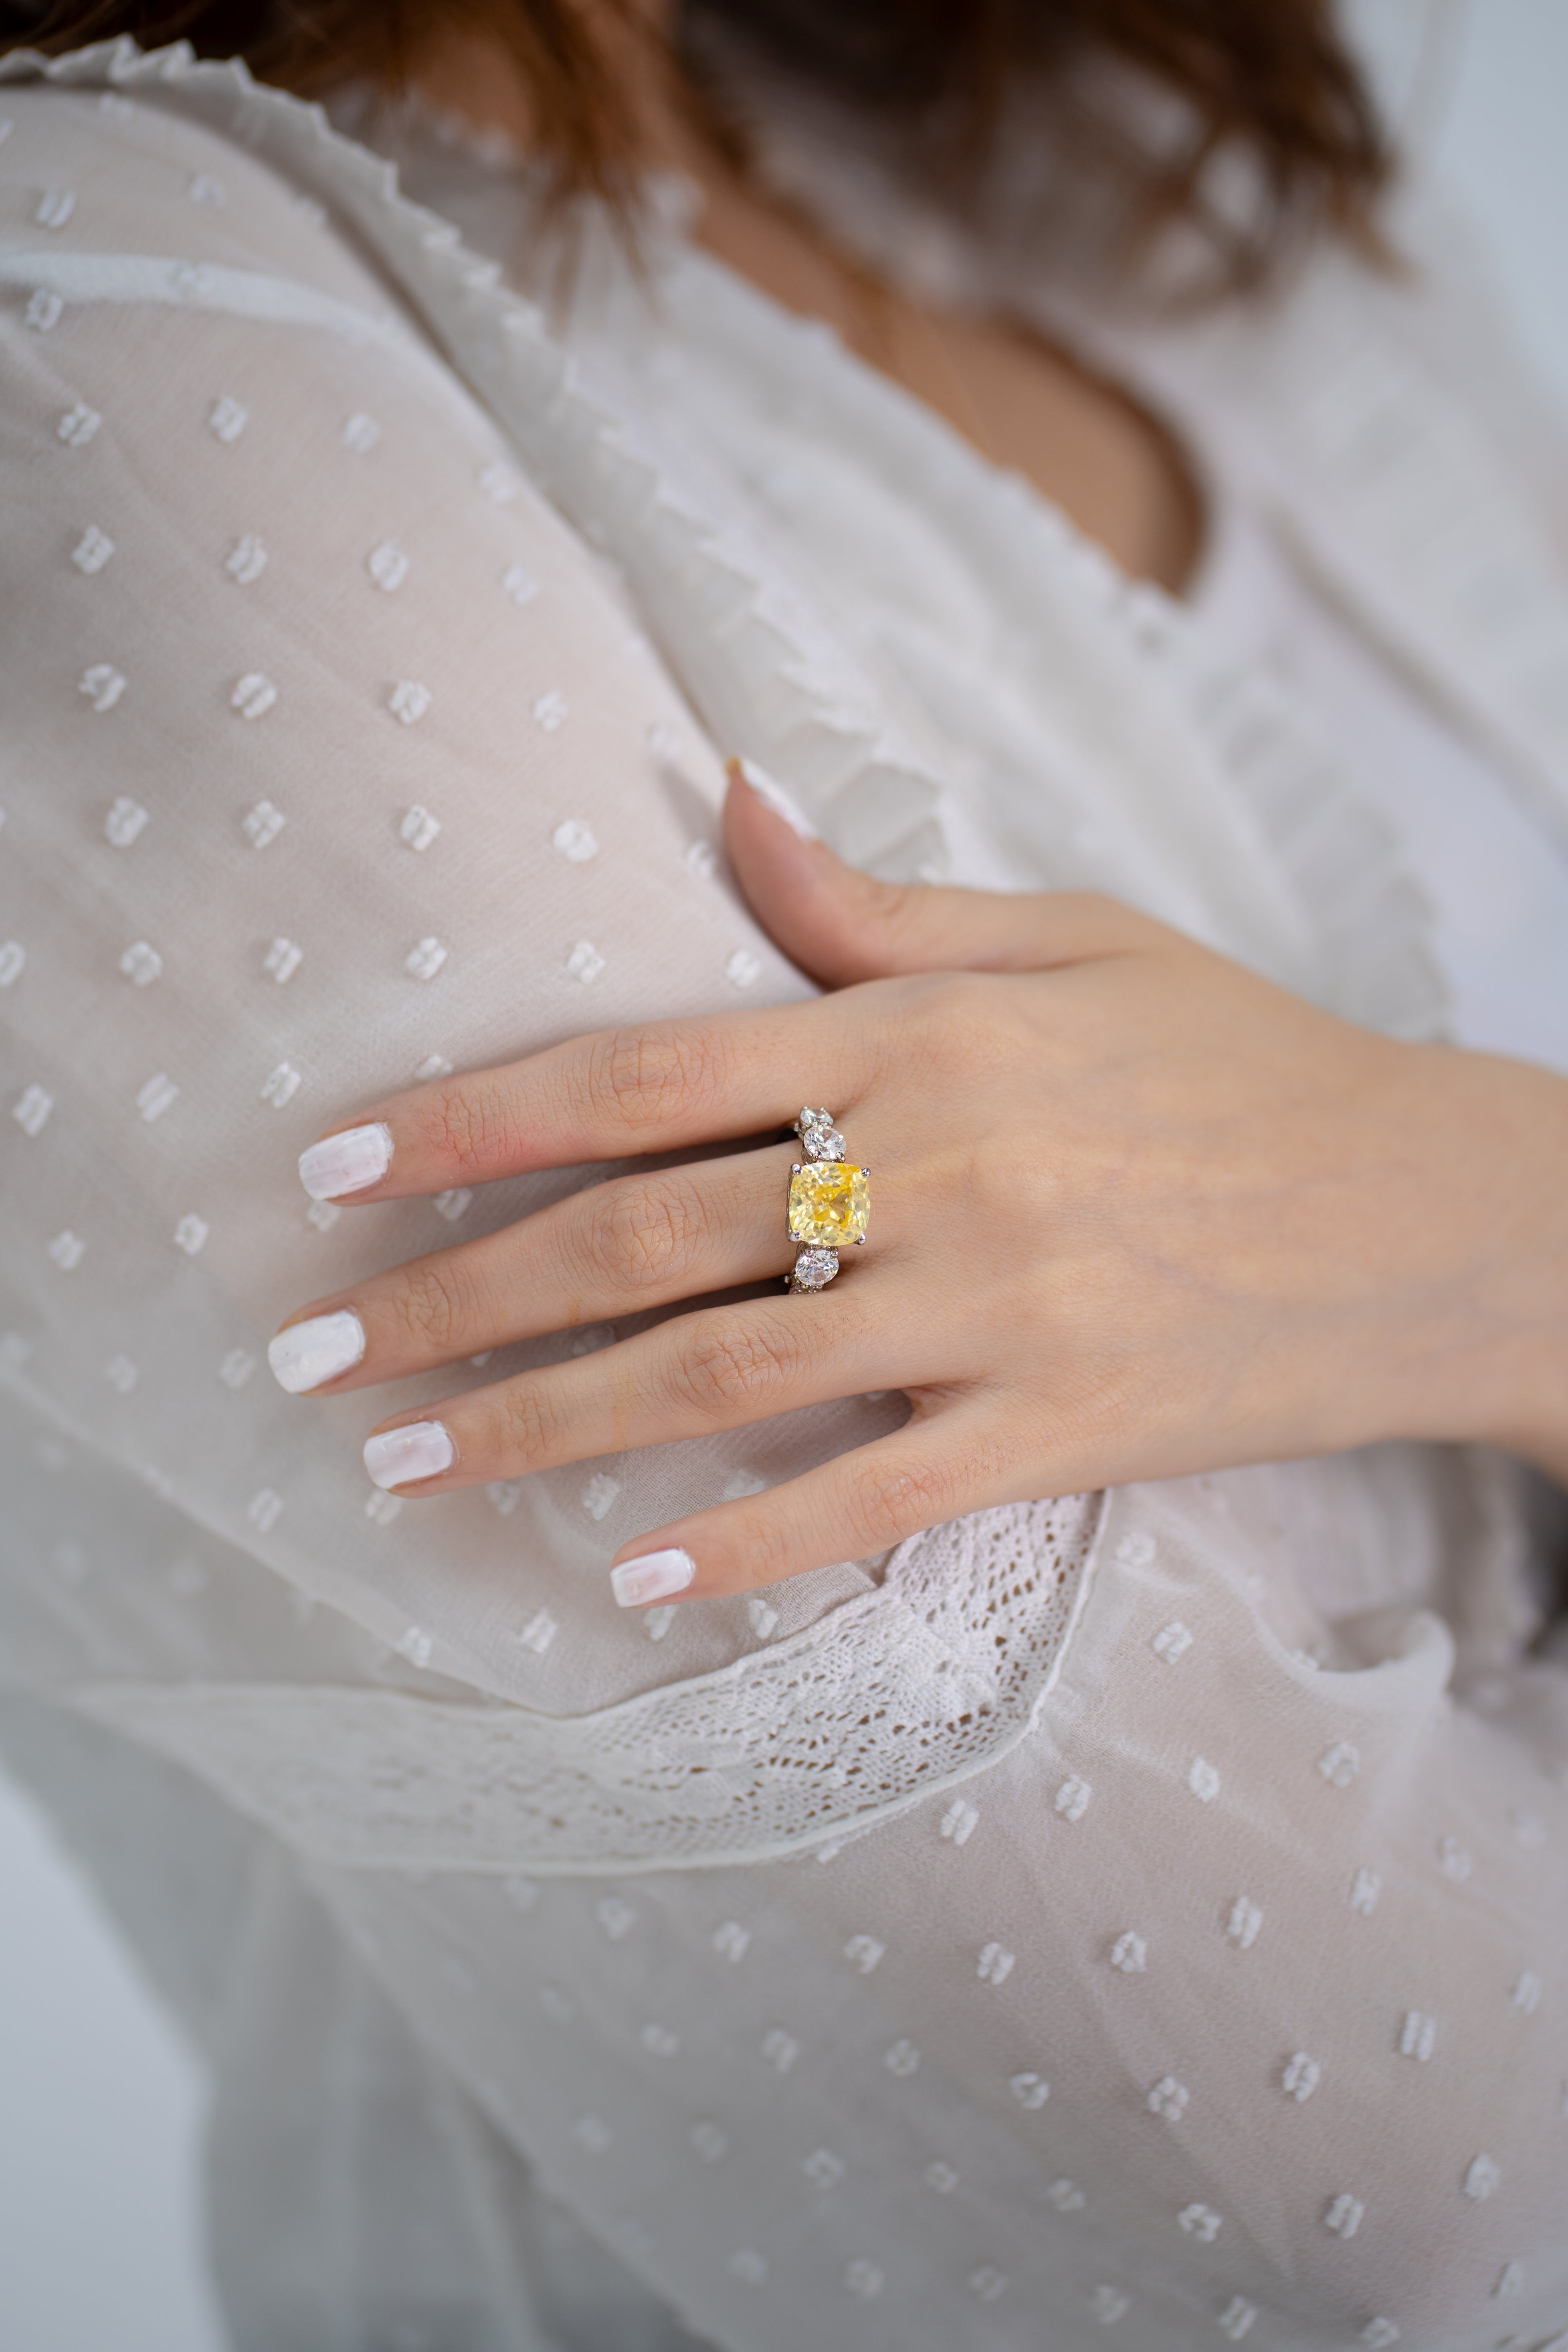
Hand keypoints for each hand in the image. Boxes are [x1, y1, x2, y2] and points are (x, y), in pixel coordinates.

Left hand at [271, 764, 1567, 1604]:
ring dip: (540, 1426)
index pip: (638, 1070)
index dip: (470, 1114)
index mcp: (917, 1034)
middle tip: (316, 1350)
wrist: (1435, 1212)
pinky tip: (627, 1574)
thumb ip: (876, 904)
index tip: (337, 1161)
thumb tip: (723, 797)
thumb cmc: (1243, 1058)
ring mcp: (993, 1307)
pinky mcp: (1056, 1429)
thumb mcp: (1072, 937)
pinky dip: (744, 1541)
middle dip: (453, 1295)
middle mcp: (932, 1166)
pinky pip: (869, 1499)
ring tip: (406, 1465)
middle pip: (638, 1238)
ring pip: (717, 1377)